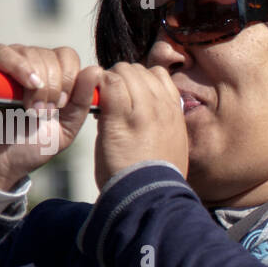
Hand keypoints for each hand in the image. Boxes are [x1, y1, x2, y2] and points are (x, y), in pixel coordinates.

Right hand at [0, 45, 88, 190]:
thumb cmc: (28, 146)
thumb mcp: (65, 129)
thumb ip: (82, 103)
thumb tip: (95, 70)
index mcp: (52, 78)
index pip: (69, 57)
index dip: (71, 78)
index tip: (62, 106)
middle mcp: (31, 66)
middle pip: (54, 55)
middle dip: (55, 86)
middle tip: (44, 113)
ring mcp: (8, 64)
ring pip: (33, 53)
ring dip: (38, 84)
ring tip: (31, 110)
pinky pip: (3, 52)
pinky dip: (19, 67)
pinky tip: (28, 85)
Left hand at [74, 62, 187, 190]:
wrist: (149, 196)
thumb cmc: (155, 179)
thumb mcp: (170, 146)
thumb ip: (162, 124)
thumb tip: (147, 116)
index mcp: (175, 112)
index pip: (158, 75)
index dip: (138, 82)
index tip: (128, 98)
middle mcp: (162, 105)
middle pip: (138, 69)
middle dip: (120, 79)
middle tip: (108, 101)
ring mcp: (144, 109)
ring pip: (123, 71)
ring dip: (107, 82)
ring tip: (100, 104)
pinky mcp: (122, 117)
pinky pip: (109, 82)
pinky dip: (97, 87)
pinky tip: (92, 105)